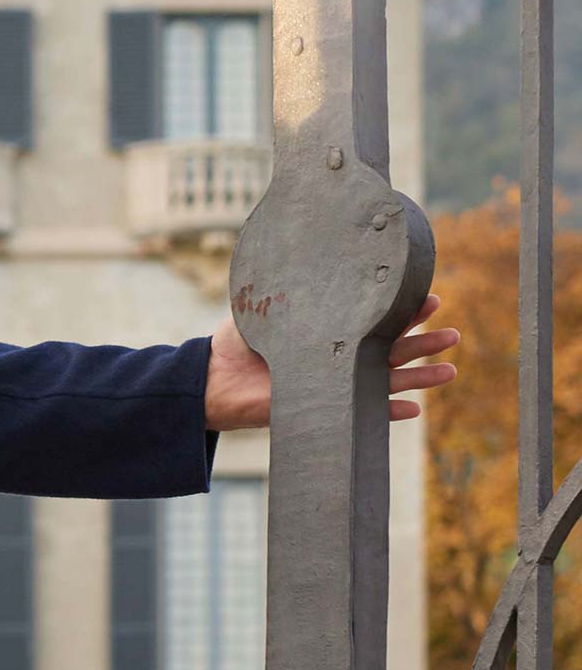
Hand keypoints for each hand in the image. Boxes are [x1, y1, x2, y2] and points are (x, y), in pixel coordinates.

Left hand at [202, 290, 460, 431]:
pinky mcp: (327, 411)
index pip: (374, 318)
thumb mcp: (262, 310)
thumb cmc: (238, 344)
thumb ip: (286, 292)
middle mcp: (342, 357)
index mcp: (333, 331)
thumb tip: (293, 254)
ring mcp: (338, 384)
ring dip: (420, 377)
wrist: (215, 380)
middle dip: (425, 341)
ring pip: (388, 381)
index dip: (403, 310)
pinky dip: (387, 413)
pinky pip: (364, 415)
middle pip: (392, 348)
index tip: (430, 298)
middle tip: (452, 334)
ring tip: (450, 369)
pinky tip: (413, 410)